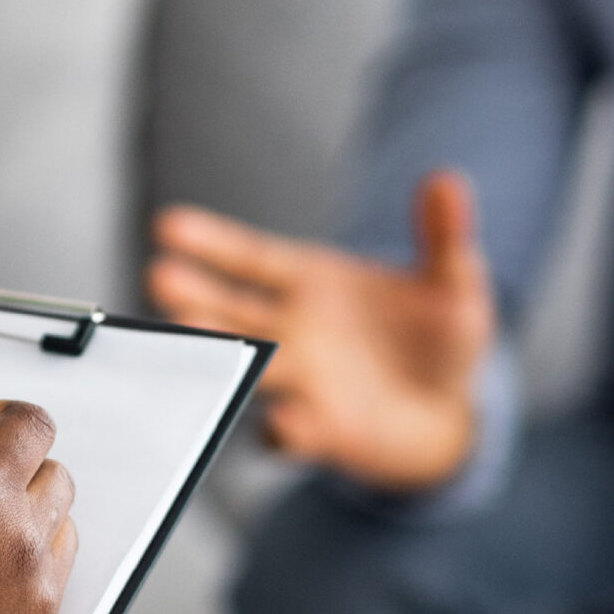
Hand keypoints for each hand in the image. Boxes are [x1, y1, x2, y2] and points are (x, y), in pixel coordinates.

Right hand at [147, 171, 495, 490]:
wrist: (453, 412)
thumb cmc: (441, 337)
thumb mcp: (453, 281)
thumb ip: (445, 235)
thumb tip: (447, 179)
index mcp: (312, 284)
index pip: (251, 259)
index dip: (212, 242)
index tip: (168, 225)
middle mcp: (292, 331)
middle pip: (232, 311)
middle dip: (196, 296)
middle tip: (160, 277)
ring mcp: (301, 383)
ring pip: (247, 367)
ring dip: (220, 355)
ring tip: (190, 336)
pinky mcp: (322, 432)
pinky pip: (292, 434)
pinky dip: (286, 430)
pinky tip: (285, 421)